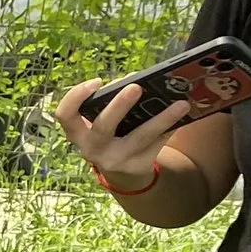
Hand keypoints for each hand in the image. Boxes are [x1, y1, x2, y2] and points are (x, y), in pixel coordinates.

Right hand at [53, 79, 191, 188]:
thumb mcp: (97, 124)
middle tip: (135, 87)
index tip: (97, 82)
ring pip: (140, 137)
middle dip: (118, 106)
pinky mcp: (138, 165)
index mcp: (78, 133)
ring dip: (161, 119)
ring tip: (181, 104)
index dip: (77, 97)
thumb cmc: (109, 136)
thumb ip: (108, 103)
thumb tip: (134, 80)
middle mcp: (92, 149)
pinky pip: (158, 143)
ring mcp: (115, 160)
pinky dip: (172, 127)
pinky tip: (185, 115)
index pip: (65, 114)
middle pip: (102, 127)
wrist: (121, 172)